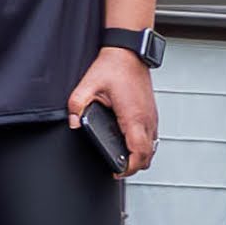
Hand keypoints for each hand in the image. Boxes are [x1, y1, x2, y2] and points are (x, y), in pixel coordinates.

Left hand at [68, 49, 160, 172]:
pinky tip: (130, 144)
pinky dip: (143, 146)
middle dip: (134, 167)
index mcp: (133, 117)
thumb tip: (72, 123)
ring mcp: (152, 116)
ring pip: (152, 148)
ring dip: (140, 157)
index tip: (116, 172)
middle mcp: (147, 119)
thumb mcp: (88, 85)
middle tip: (117, 169)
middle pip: (148, 156)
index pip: (138, 153)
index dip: (129, 168)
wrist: (129, 52)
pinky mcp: (152, 113)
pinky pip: (152, 137)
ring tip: (123, 159)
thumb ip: (76, 105)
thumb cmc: (113, 67)